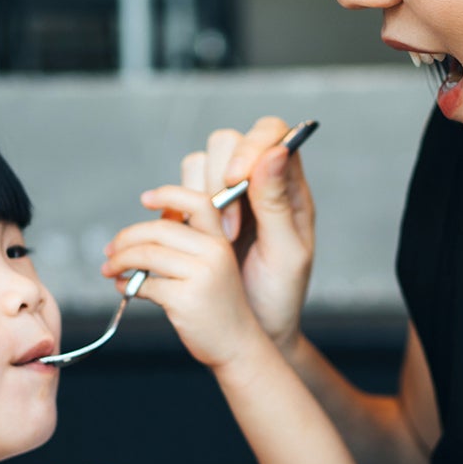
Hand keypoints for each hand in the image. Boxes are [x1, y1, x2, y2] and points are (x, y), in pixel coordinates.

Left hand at [103, 185, 268, 369]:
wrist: (236, 344)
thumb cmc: (219, 306)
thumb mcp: (214, 266)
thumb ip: (189, 243)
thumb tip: (150, 225)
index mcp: (220, 240)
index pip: (197, 202)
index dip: (168, 195)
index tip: (144, 199)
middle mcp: (213, 253)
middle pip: (158, 230)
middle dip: (125, 238)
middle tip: (110, 249)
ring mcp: (200, 276)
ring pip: (146, 255)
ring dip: (119, 261)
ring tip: (110, 269)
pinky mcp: (184, 299)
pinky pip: (145, 284)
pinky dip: (127, 284)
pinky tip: (123, 287)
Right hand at [186, 116, 314, 348]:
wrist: (250, 330)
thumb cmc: (279, 295)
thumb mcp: (287, 253)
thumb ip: (278, 203)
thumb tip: (275, 150)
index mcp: (288, 187)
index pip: (271, 133)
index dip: (250, 144)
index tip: (234, 180)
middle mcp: (256, 183)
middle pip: (227, 142)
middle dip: (218, 176)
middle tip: (227, 226)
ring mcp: (224, 198)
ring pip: (198, 163)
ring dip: (196, 196)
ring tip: (213, 241)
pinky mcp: (197, 215)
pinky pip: (178, 193)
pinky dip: (174, 208)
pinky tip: (184, 238)